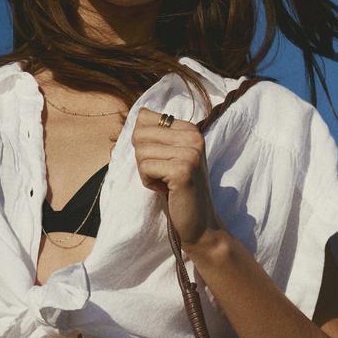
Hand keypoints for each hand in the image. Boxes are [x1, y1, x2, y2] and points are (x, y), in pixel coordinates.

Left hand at [131, 107, 221, 251]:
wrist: (199, 224)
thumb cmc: (178, 192)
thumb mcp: (169, 157)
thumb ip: (156, 135)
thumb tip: (138, 113)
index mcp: (190, 129)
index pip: (144, 117)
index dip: (143, 144)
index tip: (162, 162)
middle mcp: (193, 136)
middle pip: (139, 134)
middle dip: (142, 159)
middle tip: (161, 175)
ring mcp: (190, 152)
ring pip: (141, 151)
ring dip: (146, 173)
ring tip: (165, 184)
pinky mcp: (183, 170)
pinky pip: (145, 168)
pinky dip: (148, 183)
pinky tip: (165, 190)